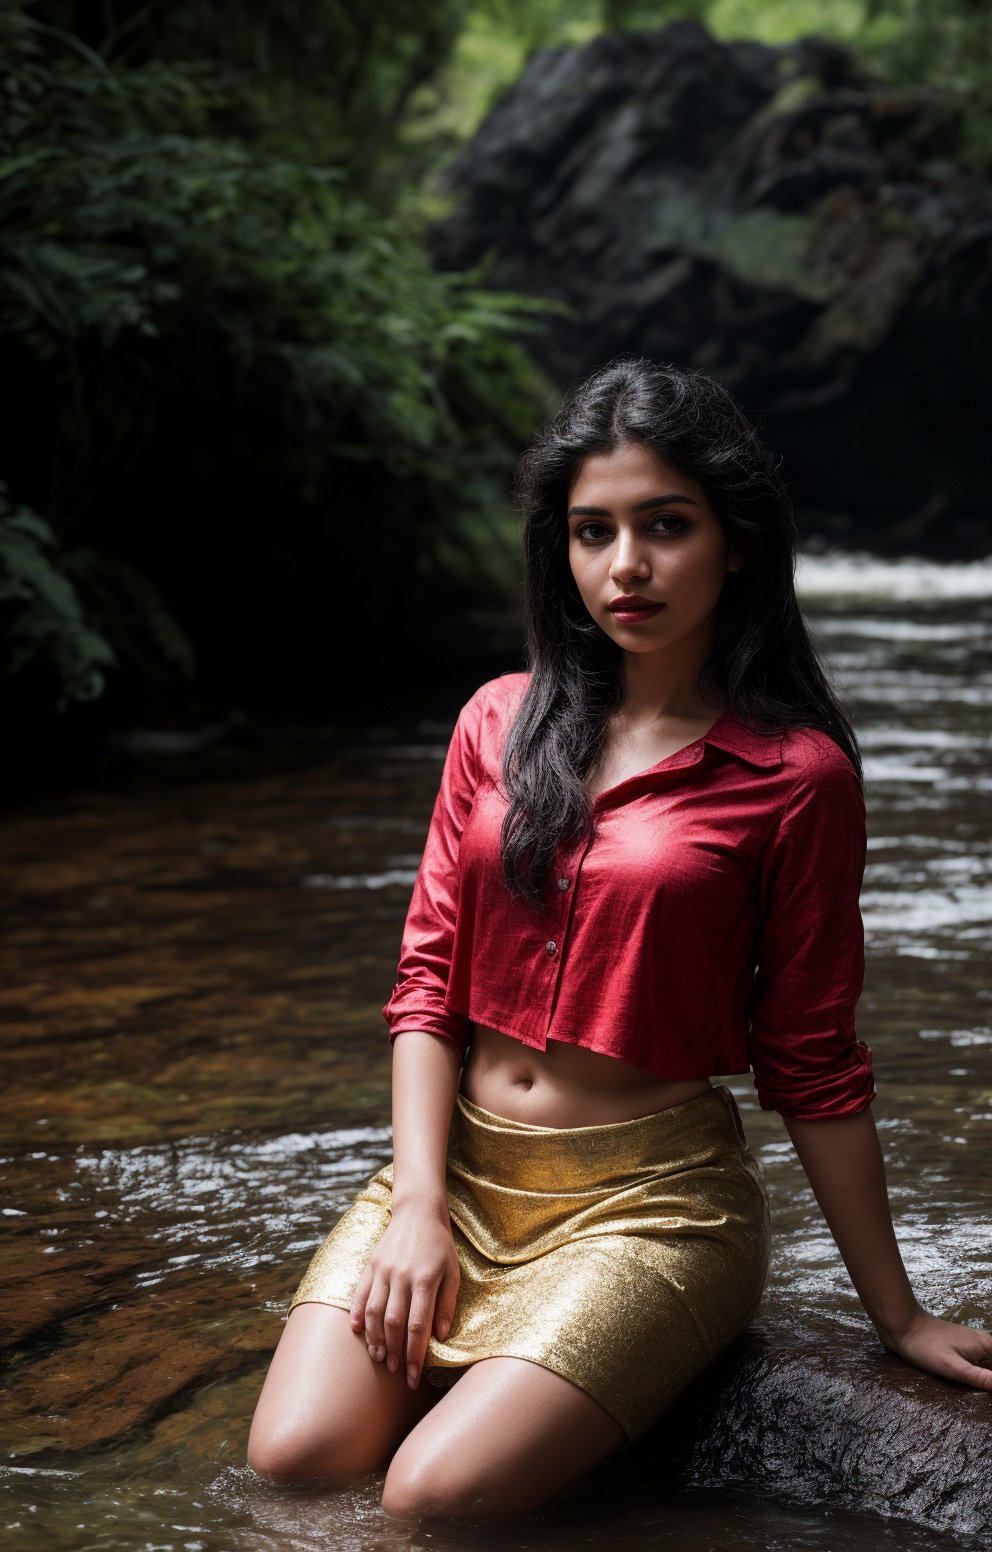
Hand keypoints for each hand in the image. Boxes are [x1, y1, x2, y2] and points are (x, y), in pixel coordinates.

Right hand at [350, 1204, 459, 1388]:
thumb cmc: (439, 1245)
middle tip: (395, 1371)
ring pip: (374, 1312)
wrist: (417, 1211)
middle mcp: (401, 1276)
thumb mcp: (452, 1272)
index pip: (418, 1326)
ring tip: (378, 1357)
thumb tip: (440, 1337)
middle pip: (394, 1323)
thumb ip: (446, 1305)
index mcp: (425, 1280)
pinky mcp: (371, 1265)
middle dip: (394, 1352)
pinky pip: (360, 1294)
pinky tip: (357, 1332)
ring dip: (375, 1338)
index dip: (415, 1355)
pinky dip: (356, 1314)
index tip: (413, 1376)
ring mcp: (383, 1271)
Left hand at [881, 1309, 991, 1390]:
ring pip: (988, 1369)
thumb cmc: (926, 1346)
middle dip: (988, 1381)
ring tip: (971, 1389)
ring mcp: (973, 1347)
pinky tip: (971, 1388)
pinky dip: (977, 1378)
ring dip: (984, 1382)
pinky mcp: (962, 1351)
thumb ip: (981, 1378)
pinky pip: (977, 1367)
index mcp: (988, 1346)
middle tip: (975, 1390)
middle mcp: (985, 1345)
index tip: (984, 1387)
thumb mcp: (954, 1367)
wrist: (903, 1326)